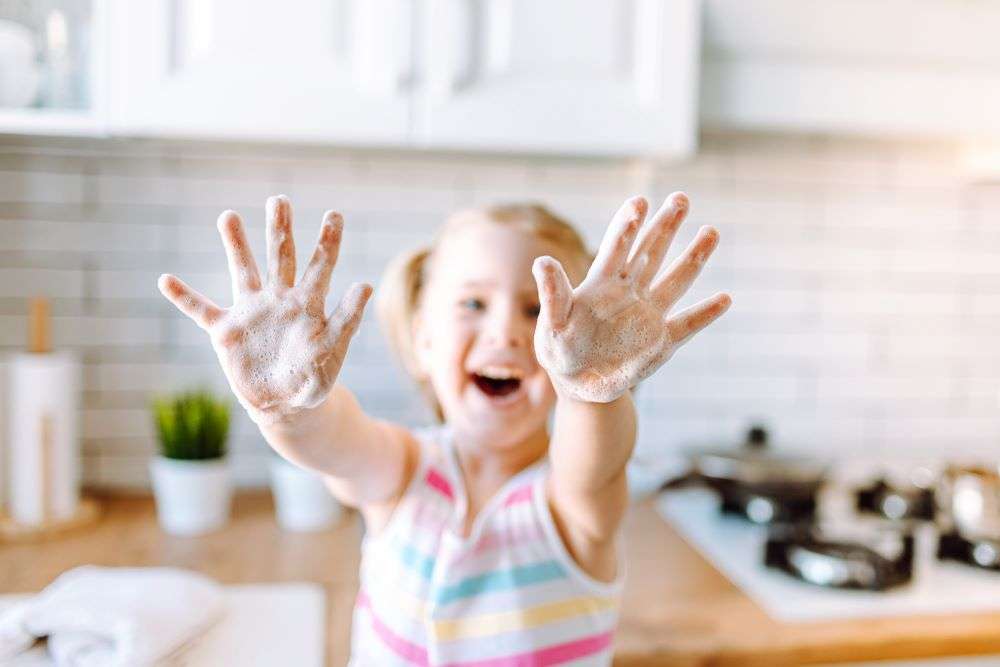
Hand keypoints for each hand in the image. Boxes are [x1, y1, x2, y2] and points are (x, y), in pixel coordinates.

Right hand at [158, 196, 371, 423]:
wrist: (284, 404)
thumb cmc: (313, 378)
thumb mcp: (332, 352)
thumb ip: (346, 321)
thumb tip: (365, 285)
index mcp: (307, 305)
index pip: (320, 267)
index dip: (328, 242)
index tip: (335, 215)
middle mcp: (279, 300)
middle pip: (280, 257)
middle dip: (279, 229)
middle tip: (279, 200)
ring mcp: (251, 313)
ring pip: (243, 271)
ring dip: (236, 245)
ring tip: (229, 216)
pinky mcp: (226, 332)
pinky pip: (201, 311)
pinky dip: (184, 297)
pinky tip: (165, 280)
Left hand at [532, 193, 729, 402]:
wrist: (578, 383)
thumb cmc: (560, 349)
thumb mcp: (552, 324)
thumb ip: (553, 295)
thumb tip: (541, 261)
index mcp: (601, 284)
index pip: (616, 248)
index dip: (627, 225)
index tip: (638, 202)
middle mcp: (629, 292)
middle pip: (651, 252)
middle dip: (665, 226)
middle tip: (680, 198)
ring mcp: (648, 314)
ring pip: (676, 279)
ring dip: (694, 257)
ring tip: (711, 231)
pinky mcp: (662, 341)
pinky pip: (687, 324)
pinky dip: (705, 314)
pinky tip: (725, 299)